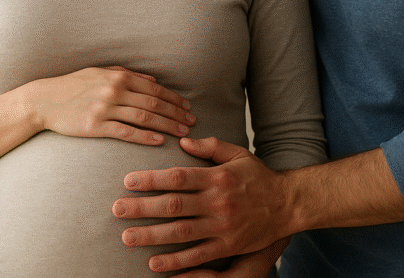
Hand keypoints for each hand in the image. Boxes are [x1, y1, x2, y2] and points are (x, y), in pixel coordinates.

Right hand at [35, 67, 195, 145]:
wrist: (44, 100)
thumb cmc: (73, 85)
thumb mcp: (100, 72)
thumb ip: (127, 74)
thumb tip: (152, 79)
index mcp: (118, 76)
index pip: (154, 88)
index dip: (174, 99)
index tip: (187, 108)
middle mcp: (115, 90)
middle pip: (154, 103)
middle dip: (176, 114)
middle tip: (192, 123)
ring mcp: (105, 108)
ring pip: (145, 118)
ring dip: (167, 126)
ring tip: (182, 133)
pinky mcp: (96, 126)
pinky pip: (126, 132)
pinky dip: (145, 137)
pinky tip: (159, 141)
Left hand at [113, 137, 290, 273]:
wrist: (287, 204)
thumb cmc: (258, 177)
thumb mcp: (238, 154)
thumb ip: (210, 147)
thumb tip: (183, 140)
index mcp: (217, 177)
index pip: (178, 177)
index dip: (151, 179)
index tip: (128, 181)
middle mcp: (217, 202)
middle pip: (174, 205)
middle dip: (142, 208)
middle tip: (116, 209)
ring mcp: (222, 226)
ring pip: (181, 232)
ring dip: (151, 236)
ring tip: (127, 236)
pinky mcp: (227, 246)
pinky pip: (197, 255)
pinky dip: (175, 261)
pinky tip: (154, 263)